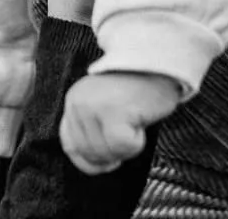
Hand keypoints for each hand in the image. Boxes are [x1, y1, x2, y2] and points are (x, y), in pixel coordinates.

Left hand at [59, 71, 178, 174]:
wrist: (157, 63)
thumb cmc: (136, 89)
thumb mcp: (104, 106)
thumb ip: (92, 128)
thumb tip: (93, 165)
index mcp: (73, 101)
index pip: (70, 145)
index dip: (88, 161)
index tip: (106, 163)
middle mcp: (78, 103)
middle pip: (90, 153)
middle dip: (112, 154)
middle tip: (129, 135)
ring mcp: (94, 107)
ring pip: (107, 153)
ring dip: (127, 147)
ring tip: (134, 121)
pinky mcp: (114, 111)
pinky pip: (124, 147)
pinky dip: (137, 142)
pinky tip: (140, 120)